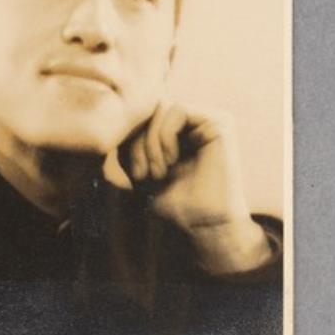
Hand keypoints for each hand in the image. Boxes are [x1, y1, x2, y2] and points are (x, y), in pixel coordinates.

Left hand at [119, 104, 272, 274]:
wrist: (205, 225)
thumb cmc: (176, 203)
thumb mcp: (143, 169)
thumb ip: (132, 143)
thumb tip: (115, 119)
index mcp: (181, 131)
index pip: (144, 116)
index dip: (130, 140)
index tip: (134, 175)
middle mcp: (197, 121)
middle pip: (150, 110)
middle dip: (138, 142)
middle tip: (142, 174)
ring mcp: (210, 120)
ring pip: (161, 108)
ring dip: (150, 142)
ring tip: (157, 172)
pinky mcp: (220, 123)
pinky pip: (177, 110)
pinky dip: (165, 136)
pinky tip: (171, 162)